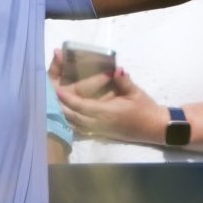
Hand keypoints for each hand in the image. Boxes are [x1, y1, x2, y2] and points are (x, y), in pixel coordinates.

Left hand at [53, 66, 167, 144]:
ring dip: (63, 114)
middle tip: (48, 94)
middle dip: (59, 106)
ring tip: (51, 103)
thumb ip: (123, 80)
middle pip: (72, 116)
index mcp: (106, 113)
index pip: (81, 106)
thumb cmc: (145, 109)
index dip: (67, 98)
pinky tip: (64, 114)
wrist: (154, 128)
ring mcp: (99, 130)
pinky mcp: (100, 133)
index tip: (56, 89)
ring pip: (74, 124)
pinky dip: (70, 121)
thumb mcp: (136, 92)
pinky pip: (80, 128)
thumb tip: (116, 69)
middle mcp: (99, 123)